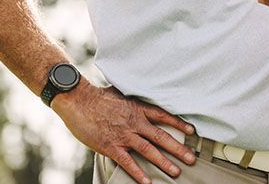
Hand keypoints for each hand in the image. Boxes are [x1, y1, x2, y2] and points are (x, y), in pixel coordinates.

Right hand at [51, 81, 196, 183]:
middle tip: (191, 159)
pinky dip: (138, 173)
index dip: (178, 124)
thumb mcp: (119, 93)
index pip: (163, 116)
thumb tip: (139, 95)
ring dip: (164, 162)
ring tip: (176, 172)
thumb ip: (132, 99)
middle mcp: (134, 122)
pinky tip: (147, 182)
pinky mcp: (111, 146)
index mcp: (136, 108)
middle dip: (178, 149)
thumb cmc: (95, 96)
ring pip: (149, 150)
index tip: (191, 131)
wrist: (77, 100)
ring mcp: (123, 135)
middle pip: (161, 137)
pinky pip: (128, 162)